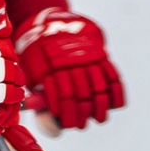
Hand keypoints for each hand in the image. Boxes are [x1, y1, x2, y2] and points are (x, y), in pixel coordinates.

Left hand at [17, 6, 124, 128]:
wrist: (54, 25)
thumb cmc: (39, 57)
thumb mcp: (31, 74)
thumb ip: (39, 97)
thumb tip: (43, 117)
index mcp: (48, 68)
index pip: (61, 99)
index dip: (66, 116)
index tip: (68, 124)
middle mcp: (70, 63)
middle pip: (82, 97)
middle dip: (83, 115)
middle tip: (82, 125)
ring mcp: (87, 59)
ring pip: (99, 89)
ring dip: (100, 108)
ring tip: (99, 118)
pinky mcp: (101, 55)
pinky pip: (114, 77)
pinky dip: (117, 92)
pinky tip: (115, 104)